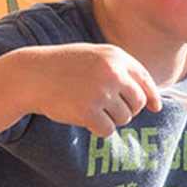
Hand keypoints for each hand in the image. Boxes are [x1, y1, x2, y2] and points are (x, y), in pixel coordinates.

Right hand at [16, 43, 161, 136]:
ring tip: (92, 109)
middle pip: (138, 102)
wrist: (31, 75)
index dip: (152, 96)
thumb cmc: (66, 67)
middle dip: (129, 109)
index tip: (155, 107)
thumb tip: (151, 100)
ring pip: (124, 118)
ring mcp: (101, 92)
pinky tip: (86, 119)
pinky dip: (99, 129)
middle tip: (110, 109)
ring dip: (112, 119)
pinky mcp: (88, 111)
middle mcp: (113, 73)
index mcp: (116, 57)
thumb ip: (121, 70)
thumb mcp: (96, 56)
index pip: (145, 79)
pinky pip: (108, 130)